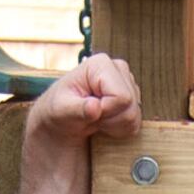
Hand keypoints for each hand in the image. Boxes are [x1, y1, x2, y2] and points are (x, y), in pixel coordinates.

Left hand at [19, 53, 141, 157]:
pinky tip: (105, 122)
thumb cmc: (58, 111)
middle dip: (111, 119)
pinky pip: (136, 122)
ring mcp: (127, 83)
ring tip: (96, 119)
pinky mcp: (132, 98)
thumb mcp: (61, 111)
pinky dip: (120, 128)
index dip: (107, 110)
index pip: (122, 96)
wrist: (61, 123)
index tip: (90, 112)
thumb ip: (78, 109)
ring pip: (135, 116)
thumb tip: (95, 107)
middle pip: (131, 106)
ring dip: (114, 125)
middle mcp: (118, 69)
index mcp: (101, 64)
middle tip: (92, 117)